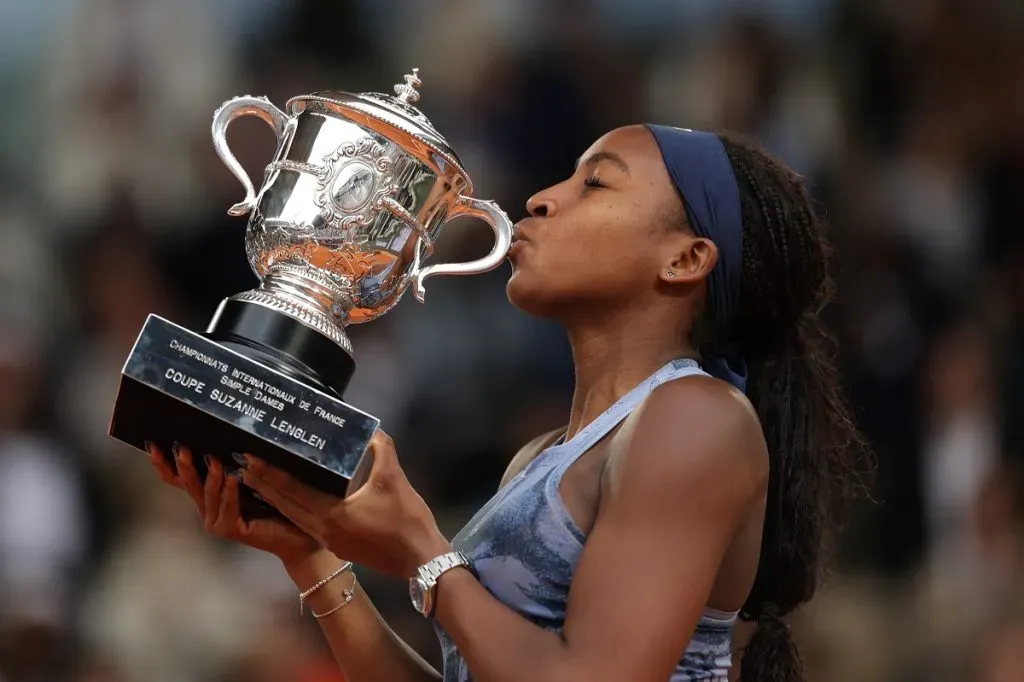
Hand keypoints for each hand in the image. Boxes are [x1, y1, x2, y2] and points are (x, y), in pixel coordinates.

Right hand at [145, 442, 321, 565]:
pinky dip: (229, 491)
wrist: (296, 533)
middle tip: (181, 446)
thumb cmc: (275, 502)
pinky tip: (232, 477)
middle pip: (187, 484)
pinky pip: (227, 507)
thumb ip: (236, 462)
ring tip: (213, 458)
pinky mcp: (231, 529)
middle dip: (183, 465)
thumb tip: (226, 428)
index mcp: (207, 495)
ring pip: (207, 494)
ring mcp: (217, 521)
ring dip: (209, 476)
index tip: (152, 444)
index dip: (163, 463)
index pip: (177, 479)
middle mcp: (207, 508)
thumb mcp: (250, 476)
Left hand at [237, 430, 450, 578]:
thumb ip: (380, 449)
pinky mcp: (339, 546)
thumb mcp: (394, 478)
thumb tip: (369, 431)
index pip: (292, 490)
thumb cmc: (407, 520)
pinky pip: (306, 523)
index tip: (251, 458)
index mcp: (332, 515)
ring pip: (294, 516)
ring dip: (275, 498)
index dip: (270, 473)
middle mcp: (323, 530)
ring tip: (258, 480)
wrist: (421, 559)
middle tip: (244, 465)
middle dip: (264, 484)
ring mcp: (330, 541)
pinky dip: (293, 509)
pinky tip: (291, 499)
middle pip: (285, 505)